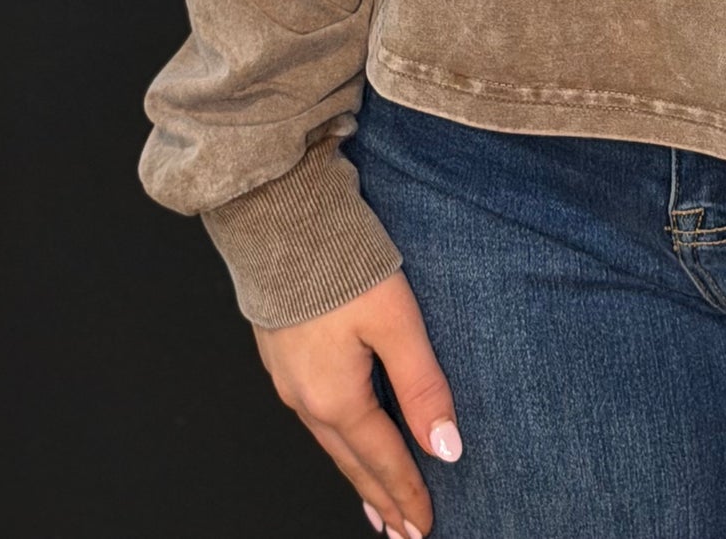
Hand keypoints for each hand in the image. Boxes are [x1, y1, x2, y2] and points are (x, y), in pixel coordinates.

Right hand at [254, 270, 460, 537]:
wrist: (279, 219)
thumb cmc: (339, 263)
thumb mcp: (396, 321)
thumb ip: (422, 384)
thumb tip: (446, 447)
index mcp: (335, 398)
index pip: (381, 460)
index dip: (408, 493)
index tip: (425, 527)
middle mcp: (305, 399)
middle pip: (351, 462)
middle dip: (381, 499)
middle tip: (402, 532)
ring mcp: (287, 379)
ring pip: (330, 442)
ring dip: (357, 474)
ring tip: (378, 503)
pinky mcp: (281, 354)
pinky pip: (314, 416)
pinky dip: (337, 441)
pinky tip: (344, 438)